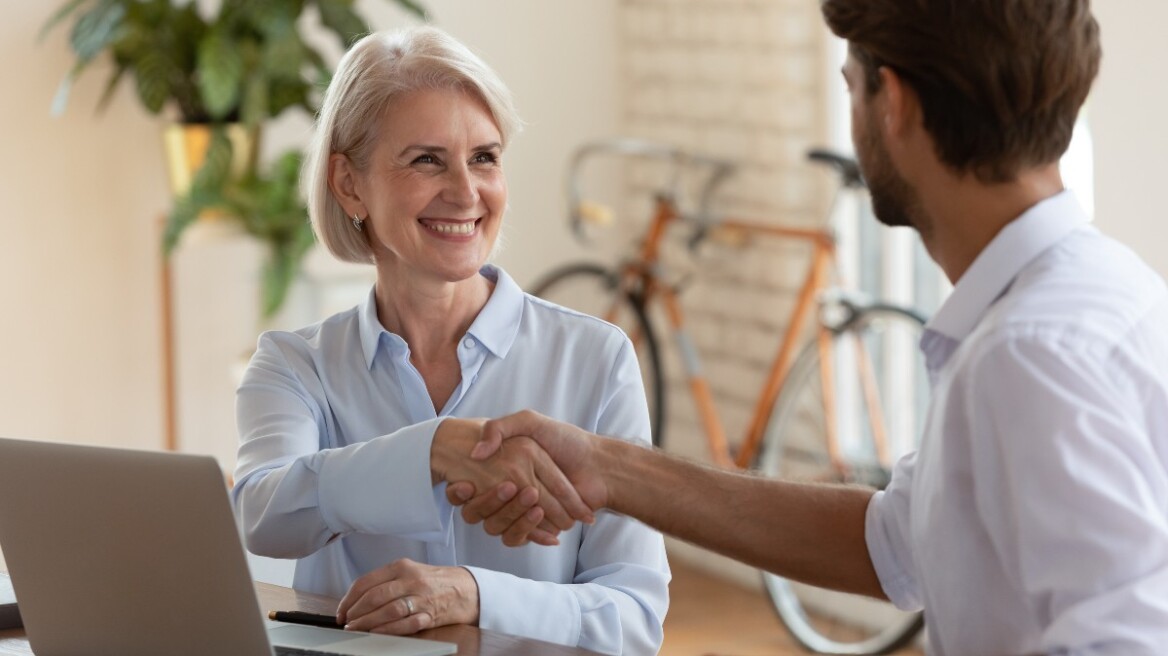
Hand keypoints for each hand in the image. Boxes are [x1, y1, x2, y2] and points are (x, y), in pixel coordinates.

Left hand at [337, 559, 477, 633]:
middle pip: (375, 596)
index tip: (342, 611)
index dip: (349, 598)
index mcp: (402, 566)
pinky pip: (405, 624)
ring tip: (356, 629)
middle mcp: (411, 580)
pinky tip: (377, 633)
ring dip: (368, 622)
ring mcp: (421, 598)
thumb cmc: (435, 581)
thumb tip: (357, 599)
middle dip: (356, 612)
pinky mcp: (430, 615)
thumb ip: (387, 581)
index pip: (367, 581)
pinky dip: (388, 630)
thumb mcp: (410, 571)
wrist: (467, 588)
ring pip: (388, 611)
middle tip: (346, 622)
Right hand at [446, 410, 607, 545]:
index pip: (475, 486)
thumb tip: (475, 453)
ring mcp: (523, 510)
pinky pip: (517, 538)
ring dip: (513, 516)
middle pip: (484, 509)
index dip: (463, 491)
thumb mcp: (529, 422)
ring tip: (533, 501)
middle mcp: (511, 492)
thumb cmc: (567, 440)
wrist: (599, 465)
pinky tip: (536, 521)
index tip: (462, 486)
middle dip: (490, 502)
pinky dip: (528, 533)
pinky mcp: (537, 527)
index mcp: (504, 469)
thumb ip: (500, 428)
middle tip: (507, 488)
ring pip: (499, 526)